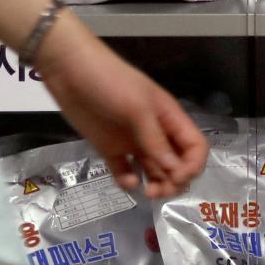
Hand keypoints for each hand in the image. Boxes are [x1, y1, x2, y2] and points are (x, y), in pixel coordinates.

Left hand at [35, 18, 208, 199]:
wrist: (70, 71)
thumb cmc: (110, 83)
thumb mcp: (138, 108)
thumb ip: (156, 140)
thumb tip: (176, 172)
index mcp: (169, 118)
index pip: (195, 147)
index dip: (193, 165)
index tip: (178, 177)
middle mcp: (155, 133)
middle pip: (177, 164)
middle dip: (174, 181)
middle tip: (158, 191)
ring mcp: (132, 142)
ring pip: (154, 171)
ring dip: (155, 185)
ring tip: (145, 192)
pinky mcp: (110, 149)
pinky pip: (125, 172)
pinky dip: (129, 181)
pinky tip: (126, 181)